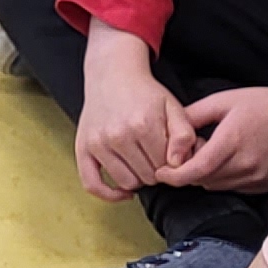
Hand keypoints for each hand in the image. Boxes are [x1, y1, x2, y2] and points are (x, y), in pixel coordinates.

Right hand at [75, 47, 193, 200]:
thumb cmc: (145, 93)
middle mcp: (118, 135)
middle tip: (155, 155)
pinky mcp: (83, 148)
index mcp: (143, 124)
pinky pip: (92, 184)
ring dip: (137, 178)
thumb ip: (184, 135)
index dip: (172, 163)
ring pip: (127, 182)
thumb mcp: (173, 107)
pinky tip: (123, 191)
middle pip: (148, 176)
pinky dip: (109, 194)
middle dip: (156, 170)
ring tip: (140, 161)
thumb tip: (177, 164)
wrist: (113, 74)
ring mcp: (98, 143)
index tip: (170, 153)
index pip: (166, 166)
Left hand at [163, 82, 267, 194]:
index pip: (195, 170)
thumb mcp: (224, 100)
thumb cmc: (264, 104)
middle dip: (187, 171)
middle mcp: (245, 164)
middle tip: (187, 152)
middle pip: (201, 180)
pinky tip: (227, 160)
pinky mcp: (263, 185)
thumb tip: (167, 131)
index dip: (173, 176)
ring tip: (209, 152)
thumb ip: (193, 115)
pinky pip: (231, 188)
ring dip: (204, 175)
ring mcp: (256, 178)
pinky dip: (221, 178)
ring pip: (215, 186)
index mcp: (232, 140)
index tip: (160, 173)